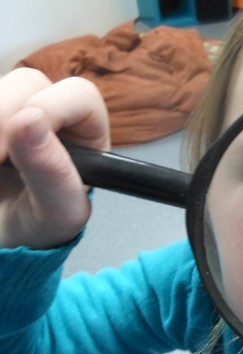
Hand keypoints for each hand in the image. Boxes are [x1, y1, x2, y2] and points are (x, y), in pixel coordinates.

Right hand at [0, 68, 109, 248]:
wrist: (6, 237)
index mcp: (87, 132)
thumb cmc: (42, 227)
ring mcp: (13, 109)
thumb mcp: (57, 214)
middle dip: (2, 115)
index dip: (50, 106)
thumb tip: (30, 121)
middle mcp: (52, 113)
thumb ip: (53, 173)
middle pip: (27, 81)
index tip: (17, 135)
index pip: (80, 95)